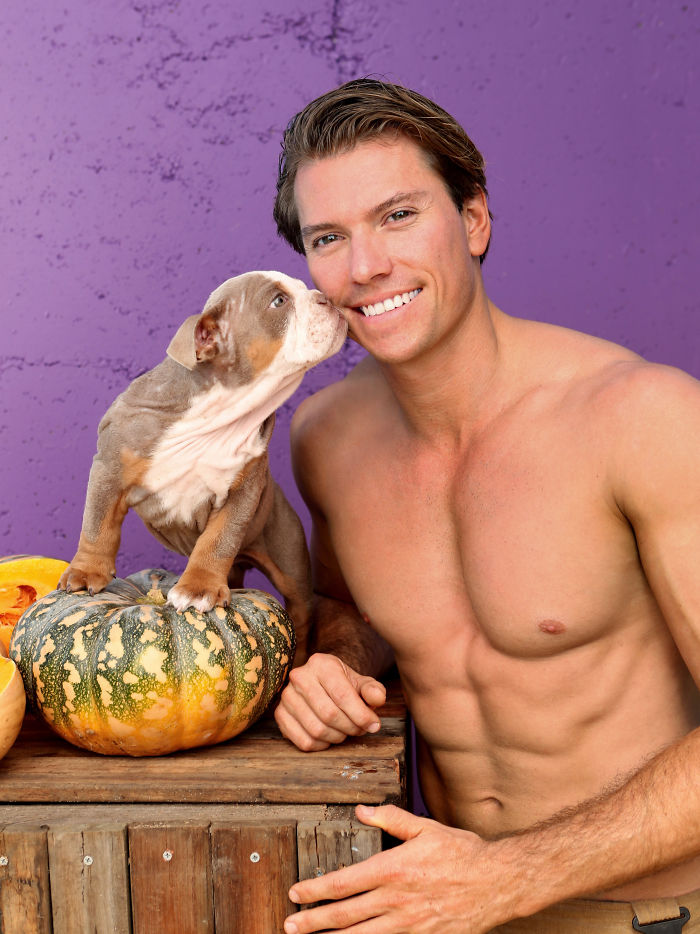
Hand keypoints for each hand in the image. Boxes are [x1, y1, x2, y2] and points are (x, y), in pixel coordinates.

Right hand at [274, 652, 386, 750]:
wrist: (321, 684)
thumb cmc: (343, 685)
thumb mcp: (361, 683)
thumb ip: (373, 690)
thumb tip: (377, 699)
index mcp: (321, 664)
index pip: (343, 695)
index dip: (361, 715)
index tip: (374, 725)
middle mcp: (299, 677)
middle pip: (329, 715)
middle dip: (350, 728)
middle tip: (360, 729)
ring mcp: (286, 696)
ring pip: (316, 730)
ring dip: (337, 737)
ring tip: (345, 731)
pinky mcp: (280, 715)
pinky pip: (303, 741)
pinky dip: (321, 745)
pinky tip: (329, 737)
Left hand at [284, 804, 508, 932]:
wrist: (497, 882)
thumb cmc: (462, 852)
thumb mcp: (425, 827)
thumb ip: (390, 819)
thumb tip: (362, 811)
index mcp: (394, 869)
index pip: (344, 882)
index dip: (316, 889)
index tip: (296, 892)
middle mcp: (397, 900)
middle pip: (346, 914)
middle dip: (313, 921)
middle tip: (289, 925)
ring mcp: (409, 924)